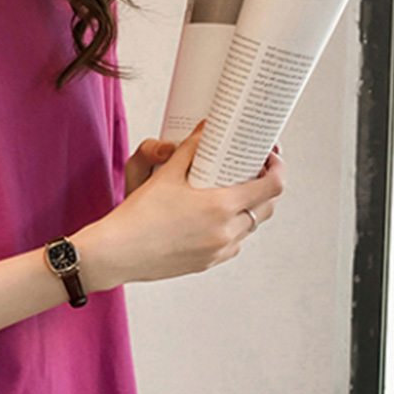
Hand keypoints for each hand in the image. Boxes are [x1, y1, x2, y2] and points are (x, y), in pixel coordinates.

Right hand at [90, 121, 285, 286]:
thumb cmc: (137, 216)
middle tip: (251, 172)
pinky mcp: (206, 264)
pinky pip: (231, 245)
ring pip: (250, 228)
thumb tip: (207, 129)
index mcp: (221, 207)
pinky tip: (213, 219)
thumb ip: (191, 149)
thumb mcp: (166, 175)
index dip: (277, 168)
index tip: (269, 157)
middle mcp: (225, 233)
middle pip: (267, 208)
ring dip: (248, 210)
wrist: (116, 253)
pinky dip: (230, 229)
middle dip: (265, 188)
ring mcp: (217, 252)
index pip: (272, 186)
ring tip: (230, 194)